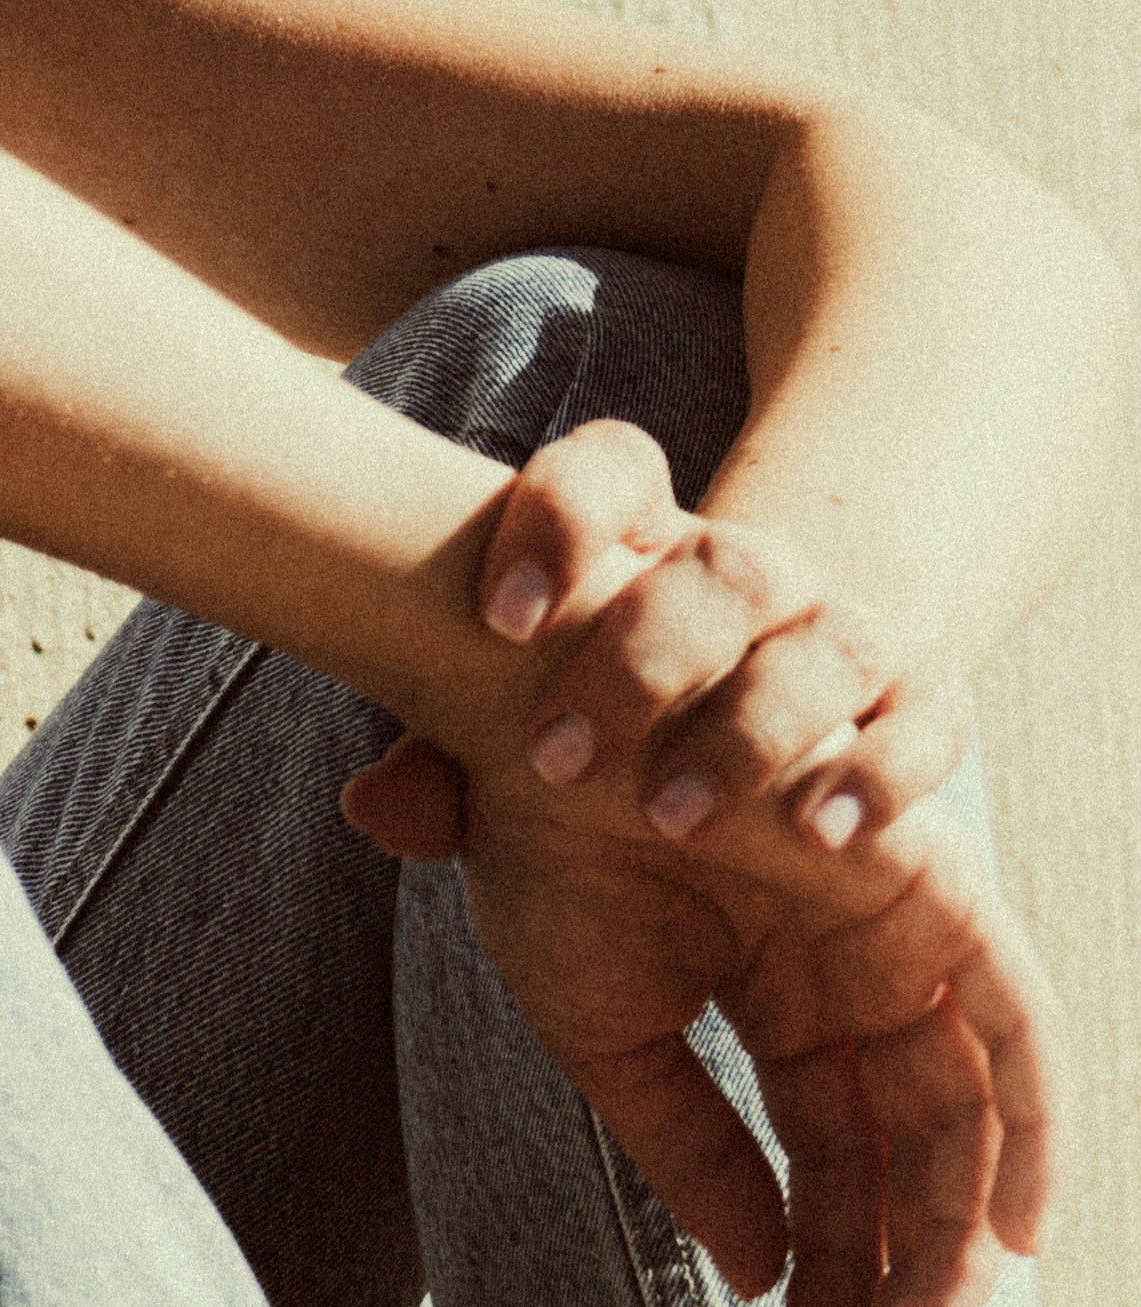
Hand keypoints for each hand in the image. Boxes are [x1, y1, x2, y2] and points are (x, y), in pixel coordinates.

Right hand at [340, 426, 1048, 1306]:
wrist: (531, 723)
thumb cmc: (544, 852)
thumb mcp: (608, 1037)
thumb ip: (690, 1151)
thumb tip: (756, 1272)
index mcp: (781, 1003)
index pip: (833, 1163)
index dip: (832, 1266)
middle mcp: (854, 977)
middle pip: (917, 1157)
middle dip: (906, 1279)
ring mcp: (897, 936)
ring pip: (969, 1114)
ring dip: (959, 1236)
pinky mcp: (931, 894)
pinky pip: (1017, 1027)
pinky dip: (1029, 1125)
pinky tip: (1007, 1235)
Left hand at [433, 413, 968, 854]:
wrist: (792, 703)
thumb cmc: (622, 712)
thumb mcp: (537, 723)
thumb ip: (453, 760)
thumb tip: (379, 805)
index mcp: (645, 541)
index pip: (610, 471)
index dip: (557, 519)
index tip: (497, 616)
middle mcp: (754, 571)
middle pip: (719, 564)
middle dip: (639, 656)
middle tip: (554, 760)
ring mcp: (849, 631)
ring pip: (826, 639)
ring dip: (749, 727)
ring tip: (667, 814)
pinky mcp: (928, 706)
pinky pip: (927, 727)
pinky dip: (878, 775)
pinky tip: (819, 834)